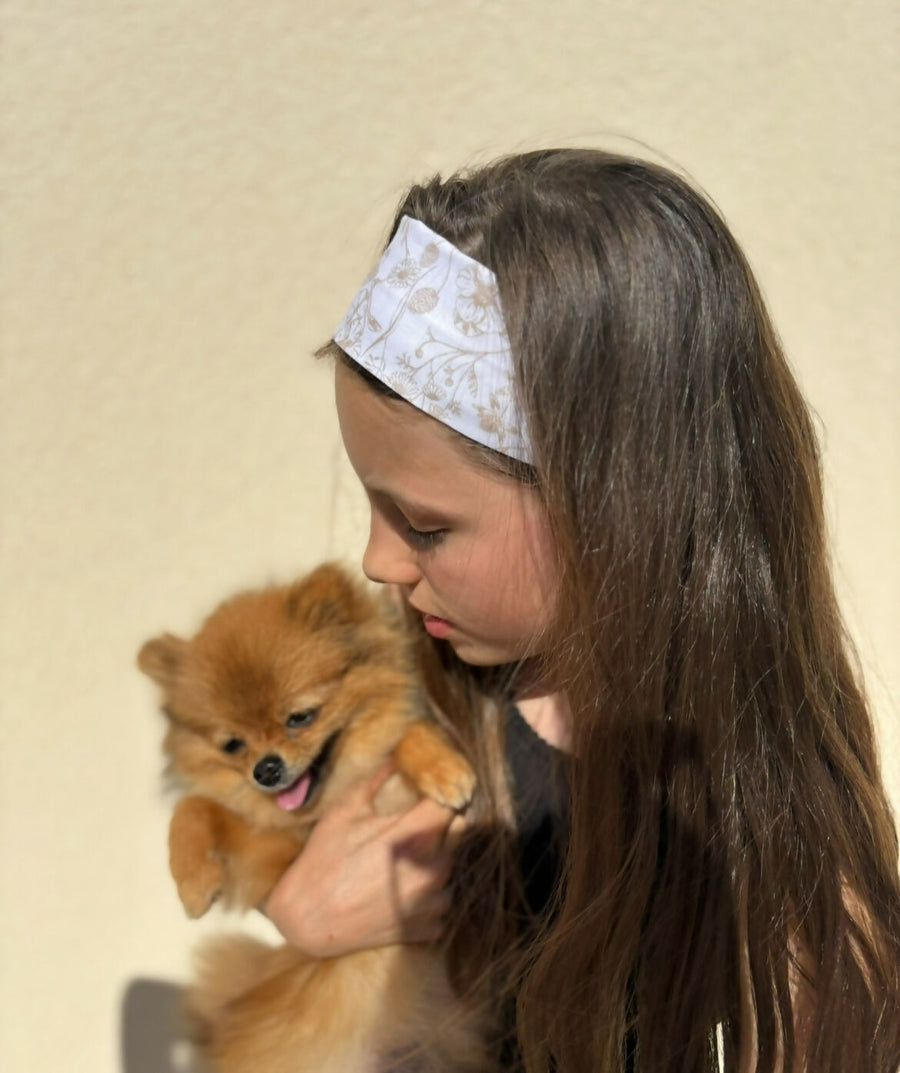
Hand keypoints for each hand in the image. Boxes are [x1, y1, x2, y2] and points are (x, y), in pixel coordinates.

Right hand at [264, 763, 465, 957]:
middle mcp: (431, 869)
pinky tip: (404, 889)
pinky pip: (443, 900)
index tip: (428, 792)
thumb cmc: (323, 862)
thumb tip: (394, 756)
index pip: (451, 802)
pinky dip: (430, 894)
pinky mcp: (429, 927)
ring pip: (452, 865)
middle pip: (458, 830)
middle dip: (440, 822)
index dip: (440, 793)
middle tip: (414, 824)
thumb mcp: (345, 812)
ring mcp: (433, 901)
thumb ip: (375, 780)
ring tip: (405, 860)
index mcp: (413, 836)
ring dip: (436, 858)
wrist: (308, 921)